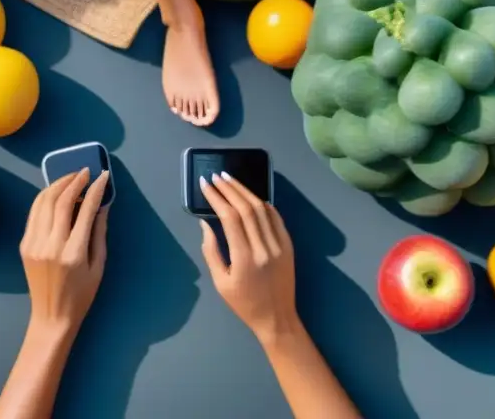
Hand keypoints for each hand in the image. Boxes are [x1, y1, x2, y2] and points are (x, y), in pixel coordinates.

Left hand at [20, 168, 109, 336]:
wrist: (51, 317)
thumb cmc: (82, 295)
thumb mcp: (98, 266)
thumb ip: (99, 233)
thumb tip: (102, 204)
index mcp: (73, 254)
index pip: (85, 211)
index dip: (95, 190)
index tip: (102, 176)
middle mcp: (51, 246)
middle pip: (60, 201)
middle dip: (74, 181)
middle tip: (85, 171)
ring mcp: (34, 244)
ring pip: (43, 202)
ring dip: (57, 185)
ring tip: (71, 178)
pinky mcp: (24, 245)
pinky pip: (34, 213)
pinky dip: (45, 198)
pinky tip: (56, 193)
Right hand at [199, 173, 298, 343]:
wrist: (276, 318)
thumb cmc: (244, 303)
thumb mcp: (220, 282)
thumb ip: (211, 251)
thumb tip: (205, 223)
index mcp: (244, 258)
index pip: (230, 217)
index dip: (217, 197)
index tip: (206, 185)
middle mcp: (264, 247)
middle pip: (246, 208)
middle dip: (229, 189)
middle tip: (216, 176)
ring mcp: (279, 245)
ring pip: (262, 209)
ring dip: (245, 191)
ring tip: (230, 180)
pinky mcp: (288, 245)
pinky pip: (276, 217)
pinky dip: (263, 203)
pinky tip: (251, 196)